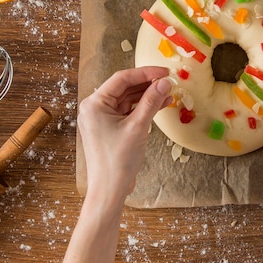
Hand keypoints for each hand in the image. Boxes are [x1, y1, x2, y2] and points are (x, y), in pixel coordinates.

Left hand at [64, 66, 171, 262]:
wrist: (109, 190)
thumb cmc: (118, 160)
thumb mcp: (138, 127)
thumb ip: (151, 101)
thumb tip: (164, 82)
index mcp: (94, 104)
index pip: (121, 79)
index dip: (145, 73)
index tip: (164, 72)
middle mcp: (95, 108)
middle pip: (125, 88)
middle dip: (147, 84)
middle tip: (168, 81)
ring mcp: (102, 118)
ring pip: (128, 99)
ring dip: (147, 96)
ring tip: (168, 93)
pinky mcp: (110, 128)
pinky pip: (128, 111)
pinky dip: (143, 107)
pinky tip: (161, 104)